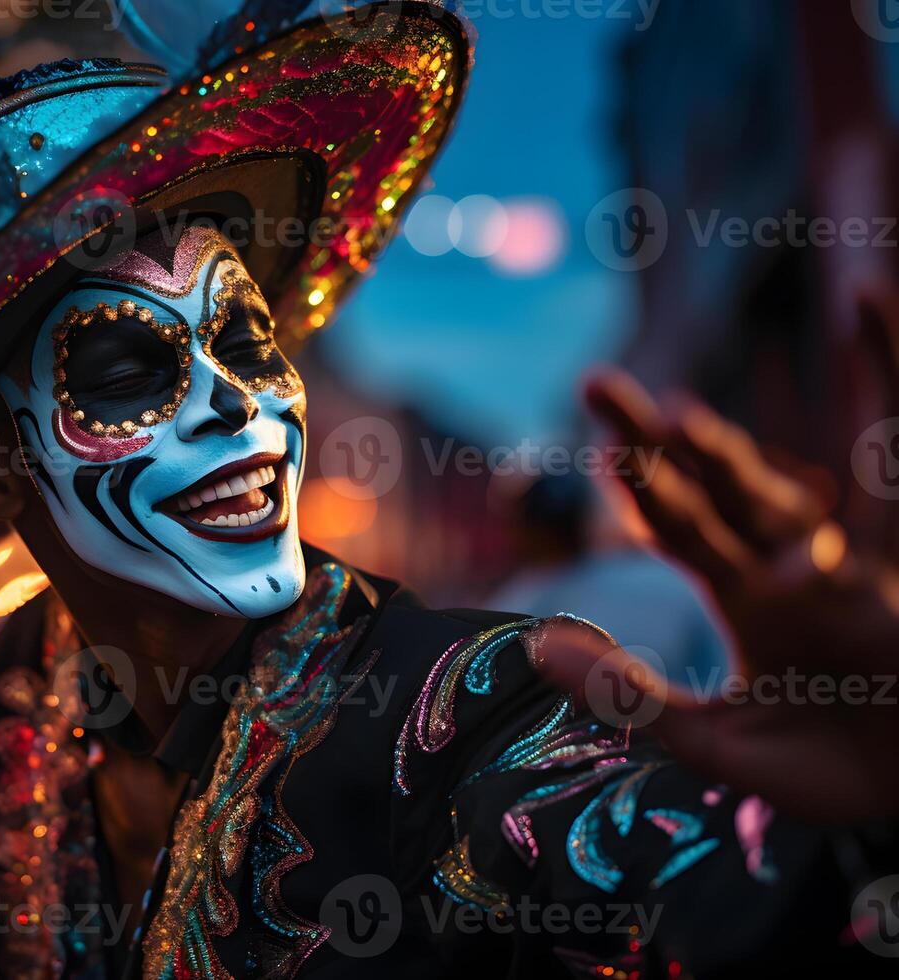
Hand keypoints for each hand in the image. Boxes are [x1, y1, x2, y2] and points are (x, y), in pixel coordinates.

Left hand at [533, 367, 898, 820]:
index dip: (634, 490)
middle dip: (656, 442)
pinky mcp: (898, 582)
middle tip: (592, 385)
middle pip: (712, 488)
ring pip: (775, 497)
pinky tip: (859, 309)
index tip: (588, 450)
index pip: (676, 527)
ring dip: (725, 456)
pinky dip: (881, 392)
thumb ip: (630, 693)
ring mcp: (845, 570)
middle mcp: (788, 567)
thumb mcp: (712, 741)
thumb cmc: (825, 767)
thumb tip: (535, 642)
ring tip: (675, 418)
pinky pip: (889, 487)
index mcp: (746, 594)